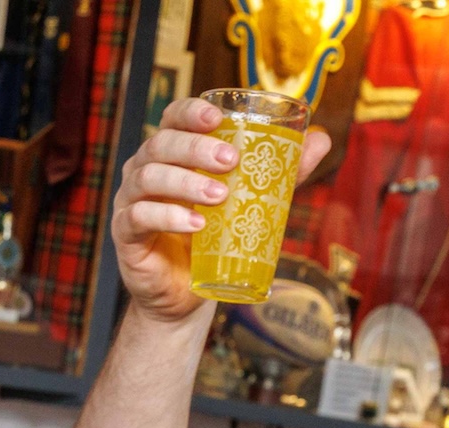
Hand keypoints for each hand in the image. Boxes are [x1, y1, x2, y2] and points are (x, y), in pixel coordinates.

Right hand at [108, 98, 330, 325]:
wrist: (187, 295)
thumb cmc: (215, 239)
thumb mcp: (249, 201)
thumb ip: (280, 172)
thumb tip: (322, 140)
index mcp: (172, 153)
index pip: (173, 118)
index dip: (190, 111)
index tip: (217, 117)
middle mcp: (145, 169)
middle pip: (161, 144)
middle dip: (196, 148)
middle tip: (230, 160)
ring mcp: (130, 200)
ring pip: (149, 177)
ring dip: (185, 183)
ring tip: (220, 196)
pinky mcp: (126, 234)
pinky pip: (139, 217)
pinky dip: (167, 216)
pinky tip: (195, 224)